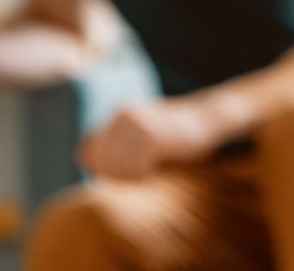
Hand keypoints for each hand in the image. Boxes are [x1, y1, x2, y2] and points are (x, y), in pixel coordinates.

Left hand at [78, 97, 220, 179]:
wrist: (208, 118)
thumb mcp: (142, 131)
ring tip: (145, 174)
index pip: (88, 152)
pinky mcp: (154, 137)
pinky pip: (135, 168)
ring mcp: (138, 125)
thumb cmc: (175, 132)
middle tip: (136, 177)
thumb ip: (117, 142)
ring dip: (129, 178)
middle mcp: (124, 116)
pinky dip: (142, 176)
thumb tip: (85, 160)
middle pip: (101, 162)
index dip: (101, 169)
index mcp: (119, 115)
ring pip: (117, 167)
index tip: (120, 174)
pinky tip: (153, 171)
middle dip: (115, 176)